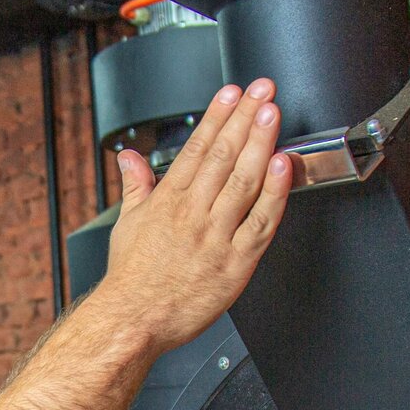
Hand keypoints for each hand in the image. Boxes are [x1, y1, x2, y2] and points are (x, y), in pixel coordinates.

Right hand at [89, 79, 291, 352]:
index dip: (218, 116)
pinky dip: (274, 193)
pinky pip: (260, 222)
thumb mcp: (127, 223)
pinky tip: (283, 167)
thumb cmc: (132, 278)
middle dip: (245, 118)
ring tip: (273, 114)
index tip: (234, 92)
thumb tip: (129, 158)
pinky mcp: (235, 263)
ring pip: (243, 181)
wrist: (133, 319)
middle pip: (224, 155)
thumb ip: (135, 185)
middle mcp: (193, 213)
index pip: (198, 147)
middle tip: (263, 90)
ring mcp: (216, 236)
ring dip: (260, 143)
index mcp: (169, 201)